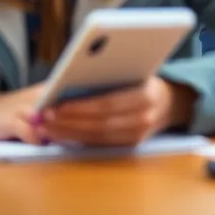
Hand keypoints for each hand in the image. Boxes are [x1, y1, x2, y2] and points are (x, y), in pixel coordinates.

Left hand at [39, 77, 194, 147]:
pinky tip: (61, 134)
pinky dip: (78, 141)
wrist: (171, 101)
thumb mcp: (134, 68)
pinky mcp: (131, 146)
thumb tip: (72, 77)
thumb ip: (110, 73)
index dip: (80, 107)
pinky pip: (100, 145)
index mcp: (147, 94)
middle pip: (100, 124)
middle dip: (68, 122)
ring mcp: (139, 135)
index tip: (56, 105)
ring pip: (98, 138)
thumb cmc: (145, 79)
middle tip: (43, 118)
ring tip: (46, 127)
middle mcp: (146, 117)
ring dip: (69, 134)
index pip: (108, 104)